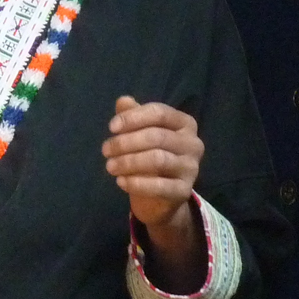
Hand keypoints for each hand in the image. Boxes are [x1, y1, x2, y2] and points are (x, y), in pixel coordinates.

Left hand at [104, 97, 205, 291]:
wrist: (161, 198)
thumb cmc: (150, 157)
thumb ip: (133, 116)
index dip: (133, 118)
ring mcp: (191, 168)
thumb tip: (123, 101)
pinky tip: (120, 181)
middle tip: (105, 150)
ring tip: (109, 166)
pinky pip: (159, 186)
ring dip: (128, 162)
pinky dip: (136, 183)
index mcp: (185, 124)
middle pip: (157, 136)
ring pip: (157, 159)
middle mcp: (193, 144)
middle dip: (126, 142)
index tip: (111, 127)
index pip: (159, 113)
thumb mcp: (140, 134)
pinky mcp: (184, 191)